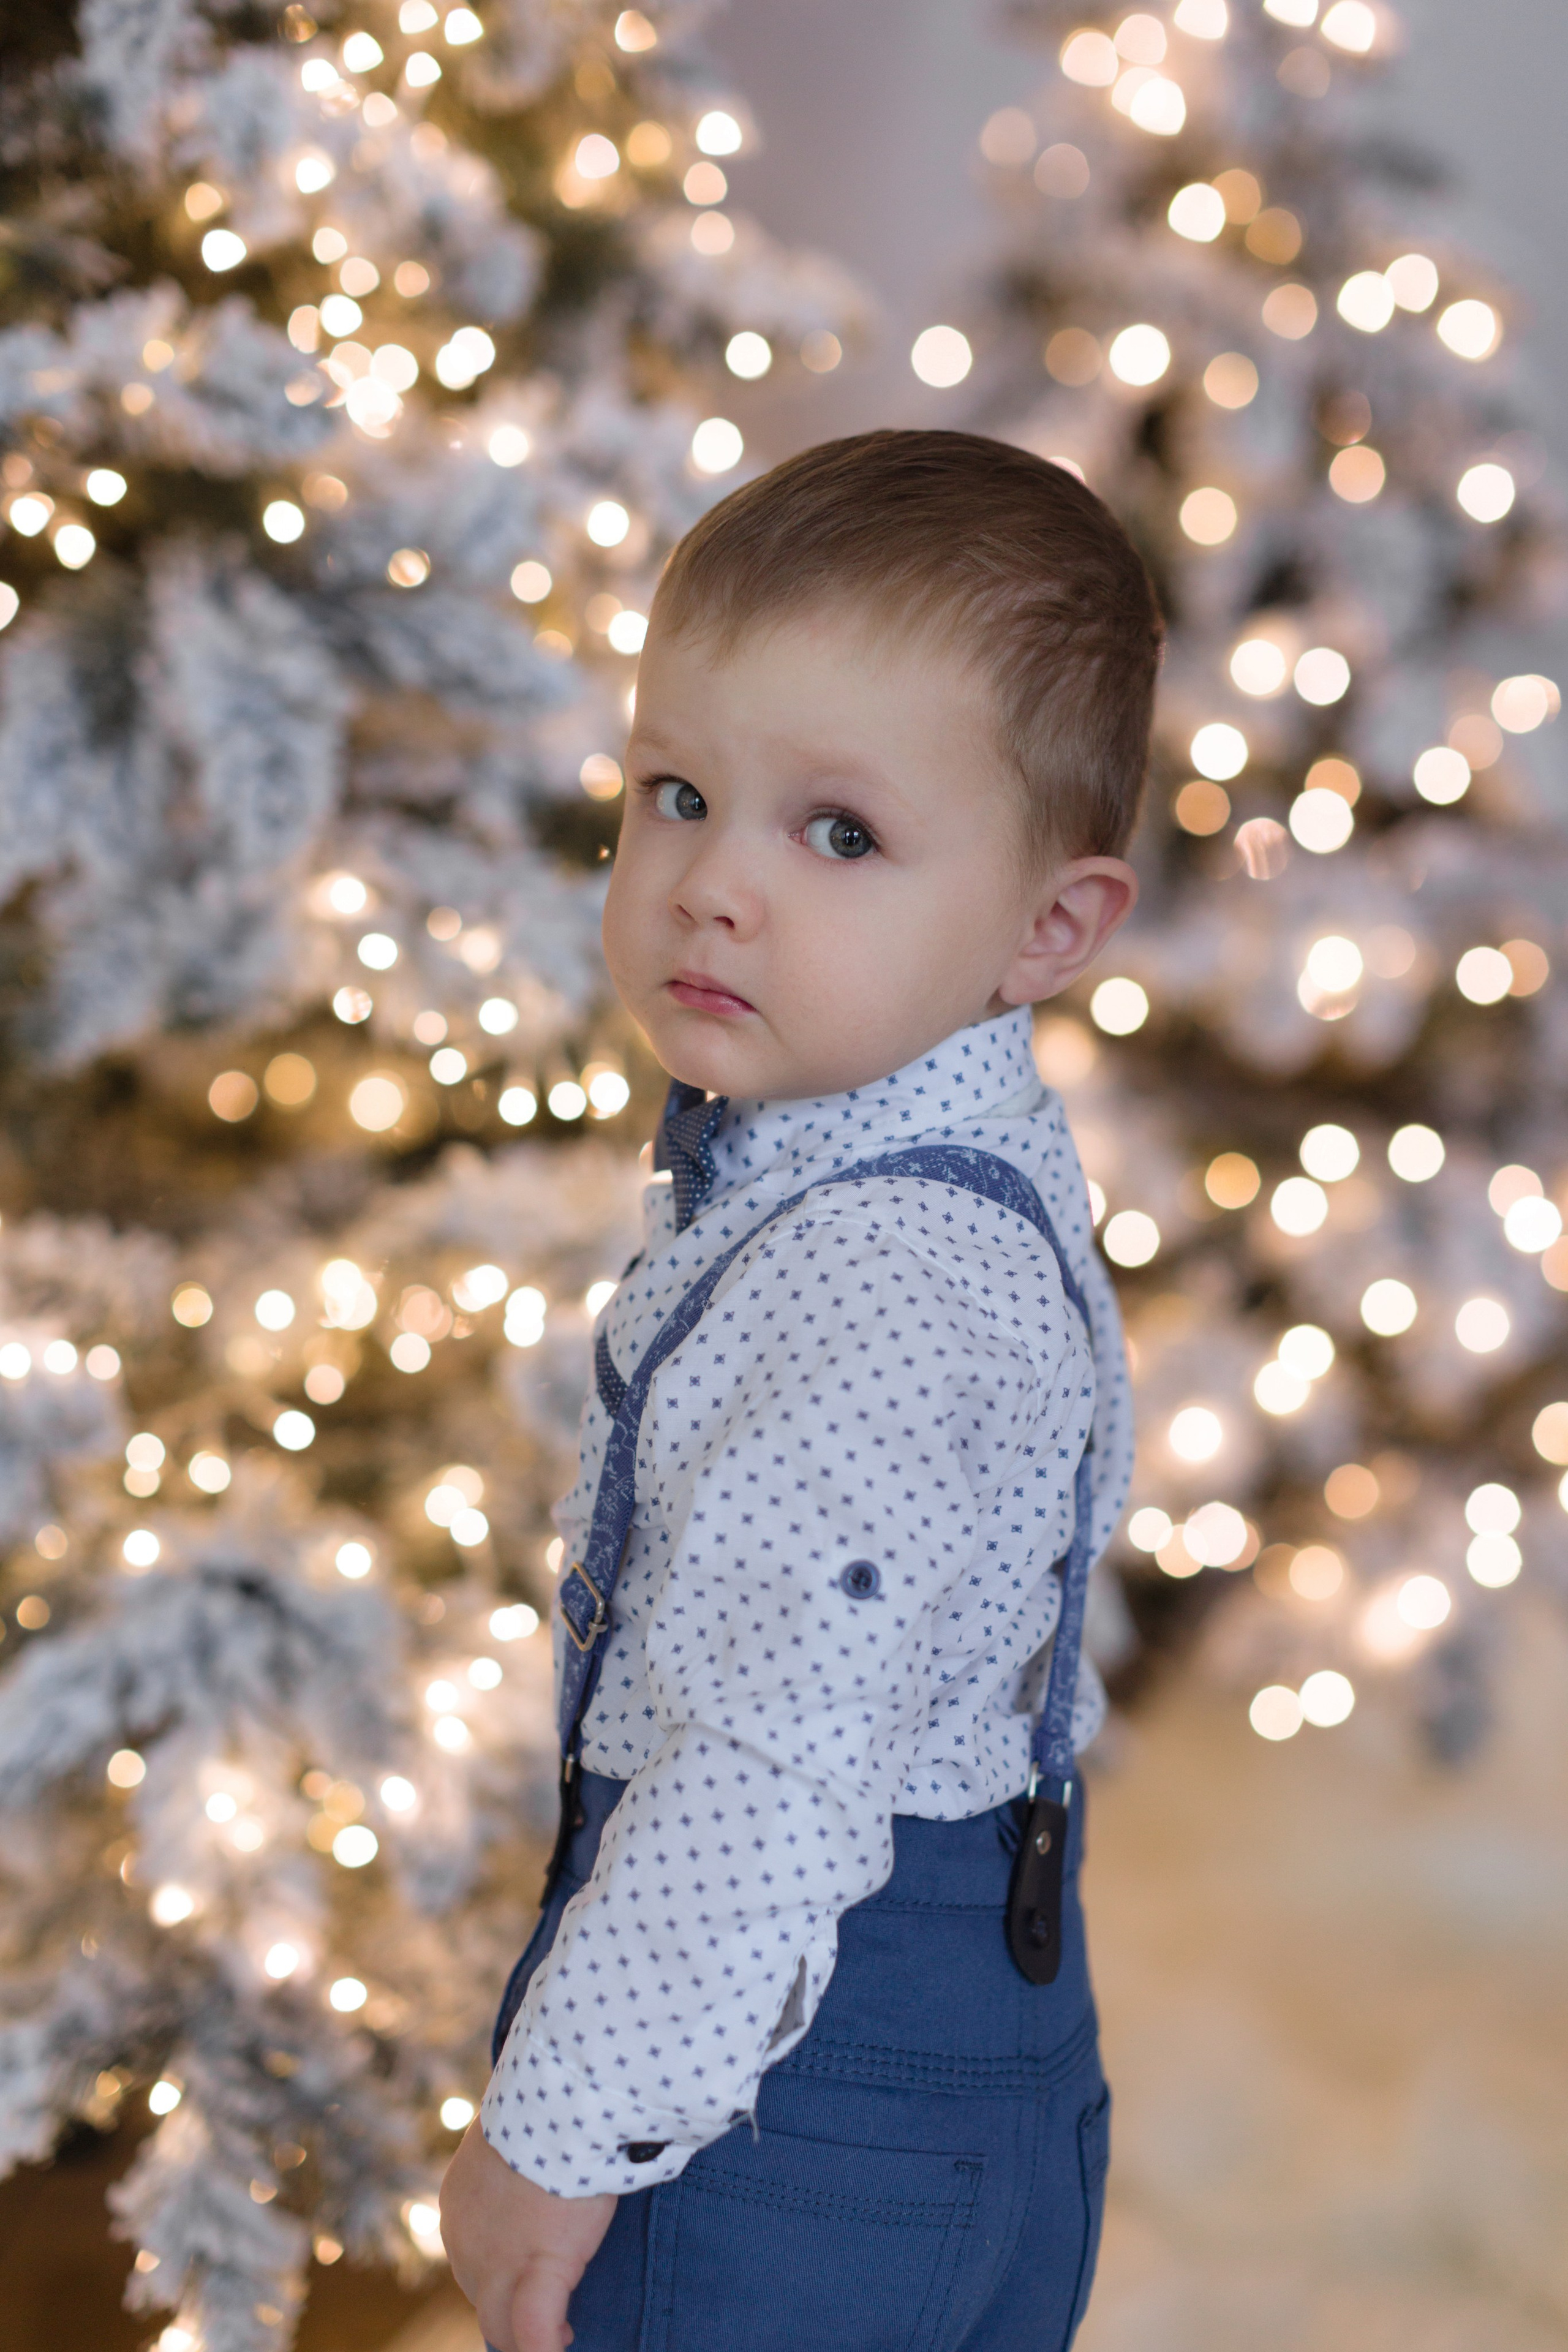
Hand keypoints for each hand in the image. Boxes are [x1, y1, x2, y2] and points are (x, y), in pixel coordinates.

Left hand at [440, 2119, 616, 2351]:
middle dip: (514, 2307)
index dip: (502, 2269)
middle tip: (555, 2317)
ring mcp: (492, 2264)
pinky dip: (544, 2347)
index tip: (530, 2269)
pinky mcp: (536, 2274)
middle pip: (483, 2294)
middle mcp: (463, 2241)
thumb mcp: (519, 2133)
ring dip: (529, 2334)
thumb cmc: (548, 2105)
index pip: (474, 2253)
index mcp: (458, 2202)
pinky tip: (559, 2346)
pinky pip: (534, 2334)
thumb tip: (537, 2168)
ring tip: (562, 2334)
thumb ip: (517, 2165)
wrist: (558, 2101)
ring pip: (501, 2324)